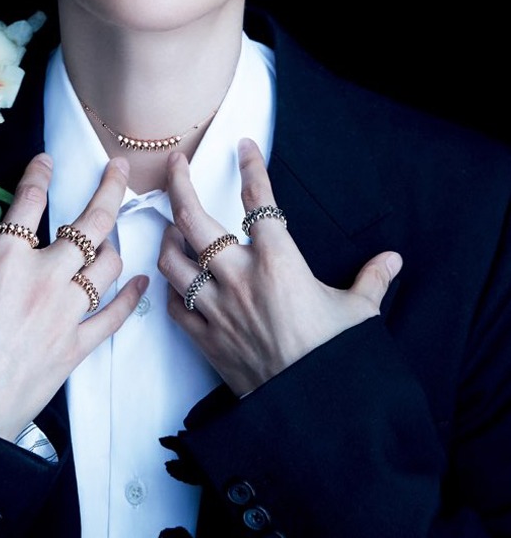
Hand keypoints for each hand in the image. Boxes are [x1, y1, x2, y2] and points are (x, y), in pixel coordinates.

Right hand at [0, 153, 146, 441]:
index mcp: (3, 259)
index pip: (27, 202)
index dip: (39, 175)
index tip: (49, 159)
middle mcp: (42, 276)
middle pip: (90, 224)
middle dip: (109, 190)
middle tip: (121, 169)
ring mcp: (64, 311)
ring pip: (107, 266)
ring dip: (115, 246)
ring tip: (115, 235)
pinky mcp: (75, 346)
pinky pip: (113, 317)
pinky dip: (130, 299)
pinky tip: (140, 283)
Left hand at [158, 139, 401, 395]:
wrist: (311, 414)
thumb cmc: (335, 360)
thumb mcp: (358, 314)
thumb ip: (370, 280)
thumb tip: (392, 260)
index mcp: (279, 263)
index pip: (259, 202)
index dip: (251, 169)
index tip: (243, 146)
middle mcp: (239, 278)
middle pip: (193, 219)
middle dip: (179, 184)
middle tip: (175, 164)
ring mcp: (217, 308)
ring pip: (173, 258)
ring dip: (168, 236)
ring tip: (172, 223)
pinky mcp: (205, 338)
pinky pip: (174, 304)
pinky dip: (171, 287)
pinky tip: (177, 278)